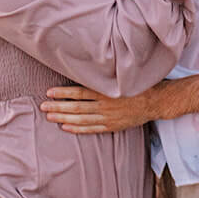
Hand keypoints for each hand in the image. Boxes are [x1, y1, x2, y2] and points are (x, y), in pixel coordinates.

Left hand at [40, 85, 161, 132]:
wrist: (155, 101)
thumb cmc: (136, 85)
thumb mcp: (121, 76)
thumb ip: (104, 76)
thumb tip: (85, 68)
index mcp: (106, 91)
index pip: (80, 92)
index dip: (63, 93)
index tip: (49, 93)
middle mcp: (105, 105)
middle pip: (77, 107)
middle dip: (58, 107)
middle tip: (43, 107)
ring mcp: (108, 117)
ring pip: (81, 119)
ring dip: (64, 118)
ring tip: (49, 116)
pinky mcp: (112, 126)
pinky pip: (91, 129)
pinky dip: (78, 129)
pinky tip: (66, 127)